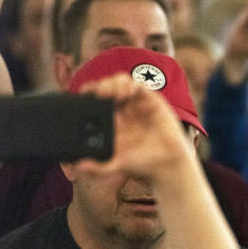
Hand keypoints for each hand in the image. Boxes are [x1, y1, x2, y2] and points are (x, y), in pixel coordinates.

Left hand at [71, 73, 193, 180]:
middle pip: (107, 86)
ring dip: (112, 83)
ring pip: (121, 81)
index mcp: (113, 120)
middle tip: (96, 94)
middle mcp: (125, 110)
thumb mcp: (116, 164)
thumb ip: (98, 167)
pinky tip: (124, 94)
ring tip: (108, 94)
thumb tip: (79, 166)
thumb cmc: (144, 163)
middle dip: (99, 85)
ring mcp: (138, 104)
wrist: (167, 164)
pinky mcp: (152, 101)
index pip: (97, 99)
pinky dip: (129, 85)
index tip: (82, 97)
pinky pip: (138, 85)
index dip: (89, 94)